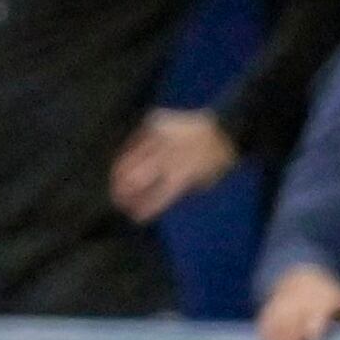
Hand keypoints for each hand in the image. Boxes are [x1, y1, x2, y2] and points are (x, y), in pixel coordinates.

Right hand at [109, 105, 242, 221]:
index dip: (142, 209)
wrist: (224, 129)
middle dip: (123, 193)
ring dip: (118, 176)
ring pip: (127, 159)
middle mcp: (167, 154)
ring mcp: (158, 135)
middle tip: (119, 202)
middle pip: (135, 178)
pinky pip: (132, 141)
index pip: (154, 197)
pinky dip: (126, 154)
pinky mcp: (153, 122)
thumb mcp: (201, 183)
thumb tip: (148, 200)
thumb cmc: (215, 162)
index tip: (134, 217)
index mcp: (181, 174)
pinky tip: (122, 165)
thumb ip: (175, 191)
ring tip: (115, 186)